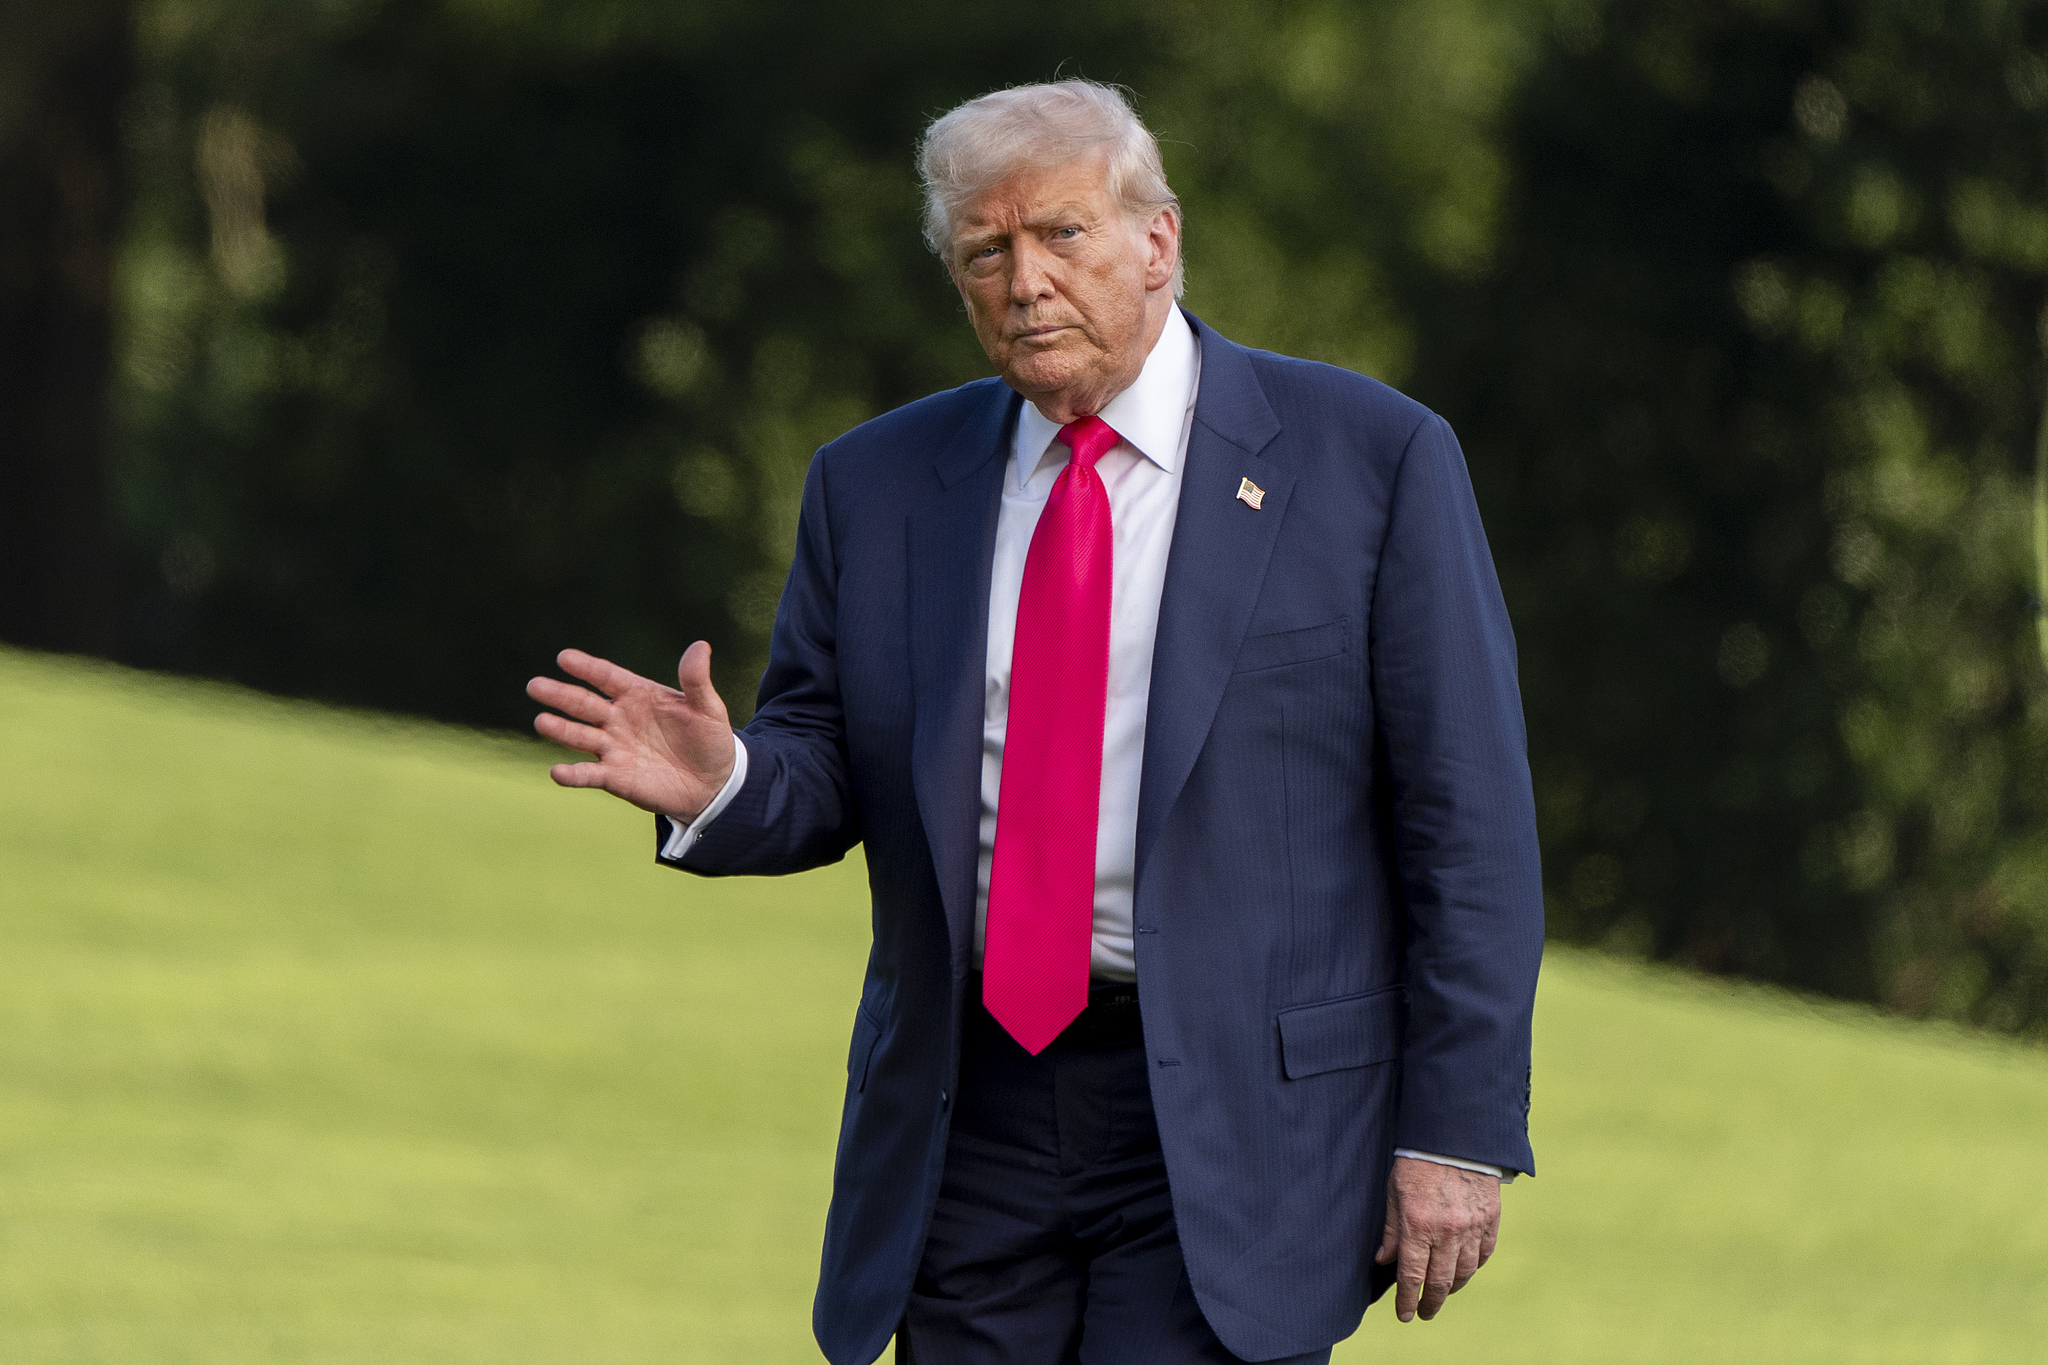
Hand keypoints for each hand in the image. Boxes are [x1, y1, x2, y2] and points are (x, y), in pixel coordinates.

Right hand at [526, 643, 735, 819]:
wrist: (714, 783)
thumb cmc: (709, 739)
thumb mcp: (707, 708)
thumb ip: (696, 680)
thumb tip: (700, 646)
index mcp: (638, 695)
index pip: (607, 677)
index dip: (587, 668)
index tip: (564, 658)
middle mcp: (619, 719)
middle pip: (584, 704)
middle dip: (560, 695)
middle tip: (535, 685)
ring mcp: (614, 748)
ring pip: (580, 736)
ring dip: (560, 730)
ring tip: (541, 722)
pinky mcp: (615, 777)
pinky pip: (589, 774)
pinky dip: (572, 774)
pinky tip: (556, 772)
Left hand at [1374, 1155, 1500, 1322]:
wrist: (1454, 1136)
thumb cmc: (1417, 1161)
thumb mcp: (1394, 1192)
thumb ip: (1392, 1230)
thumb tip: (1384, 1260)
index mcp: (1418, 1225)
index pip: (1412, 1276)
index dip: (1407, 1300)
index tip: (1404, 1315)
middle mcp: (1447, 1232)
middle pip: (1440, 1282)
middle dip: (1430, 1303)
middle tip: (1424, 1312)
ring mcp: (1472, 1227)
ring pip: (1464, 1272)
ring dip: (1452, 1288)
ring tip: (1443, 1292)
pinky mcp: (1490, 1219)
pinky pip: (1484, 1254)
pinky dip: (1474, 1267)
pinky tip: (1464, 1270)